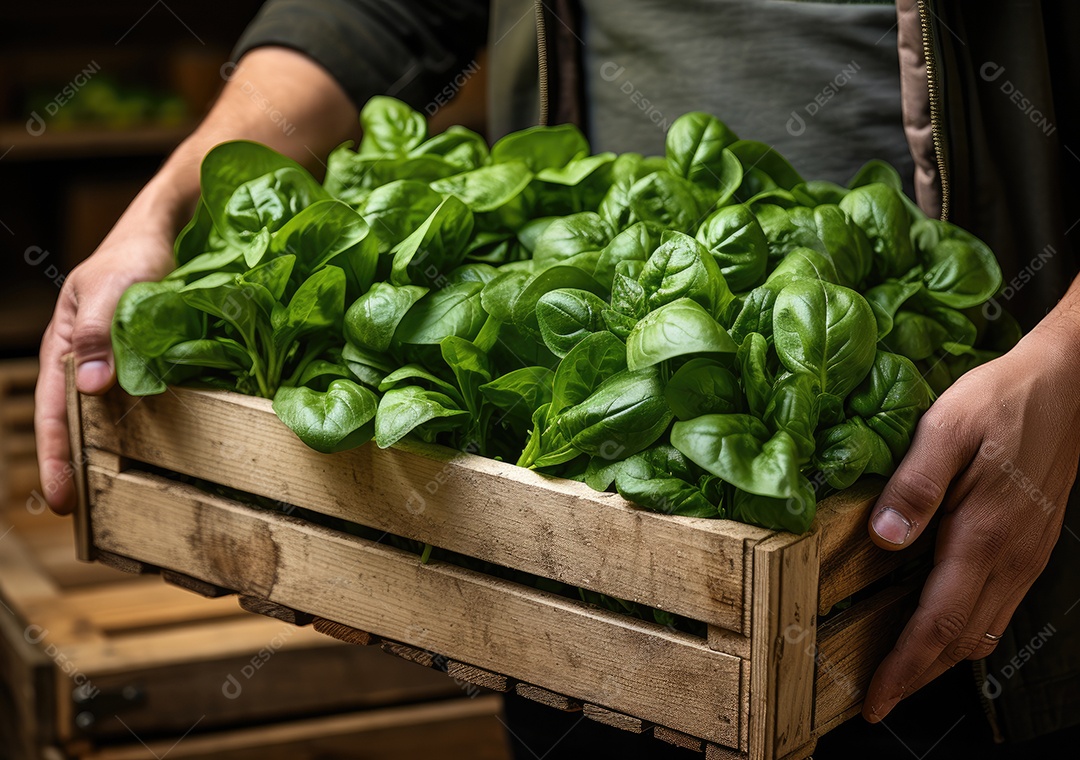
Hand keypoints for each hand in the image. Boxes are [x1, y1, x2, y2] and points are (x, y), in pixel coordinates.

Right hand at [35, 210, 175, 513]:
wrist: (166, 232)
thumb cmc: (133, 254)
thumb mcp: (111, 289)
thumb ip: (97, 334)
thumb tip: (89, 387)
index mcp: (64, 346)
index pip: (53, 411)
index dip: (55, 457)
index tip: (59, 500)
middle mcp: (86, 360)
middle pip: (74, 424)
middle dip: (73, 470)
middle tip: (82, 519)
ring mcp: (115, 363)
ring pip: (104, 418)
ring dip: (105, 456)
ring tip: (114, 500)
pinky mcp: (147, 362)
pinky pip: (137, 403)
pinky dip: (138, 431)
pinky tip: (150, 455)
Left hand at [862, 320, 1079, 721]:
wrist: (1065, 388)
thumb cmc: (1000, 402)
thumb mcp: (946, 428)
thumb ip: (914, 486)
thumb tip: (884, 540)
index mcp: (982, 537)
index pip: (939, 623)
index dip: (905, 667)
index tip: (875, 700)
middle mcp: (1009, 559)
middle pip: (962, 641)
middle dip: (918, 675)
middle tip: (878, 697)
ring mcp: (1025, 556)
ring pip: (983, 630)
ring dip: (942, 657)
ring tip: (902, 668)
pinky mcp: (1030, 547)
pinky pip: (998, 607)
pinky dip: (965, 630)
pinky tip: (941, 622)